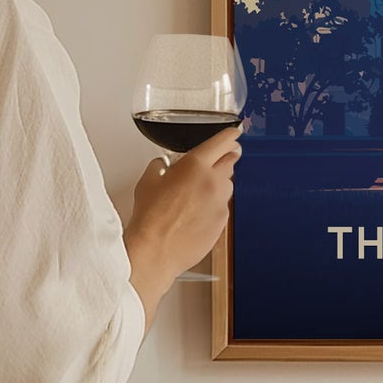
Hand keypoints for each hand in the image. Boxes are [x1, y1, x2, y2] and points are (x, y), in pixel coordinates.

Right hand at [124, 125, 241, 326]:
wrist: (156, 250)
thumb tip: (162, 165)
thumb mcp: (147, 181)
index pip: (222, 142)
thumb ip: (159, 167)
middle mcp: (213, 182)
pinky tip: (197, 213)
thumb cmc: (150, 217)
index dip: (230, 135)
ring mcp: (221, 203)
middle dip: (226, 158)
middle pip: (230, 161)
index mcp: (195, 165)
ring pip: (227, 185)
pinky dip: (214, 205)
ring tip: (198, 193)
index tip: (234, 133)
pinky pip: (223, 207)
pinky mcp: (223, 222)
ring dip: (218, 183)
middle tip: (218, 159)